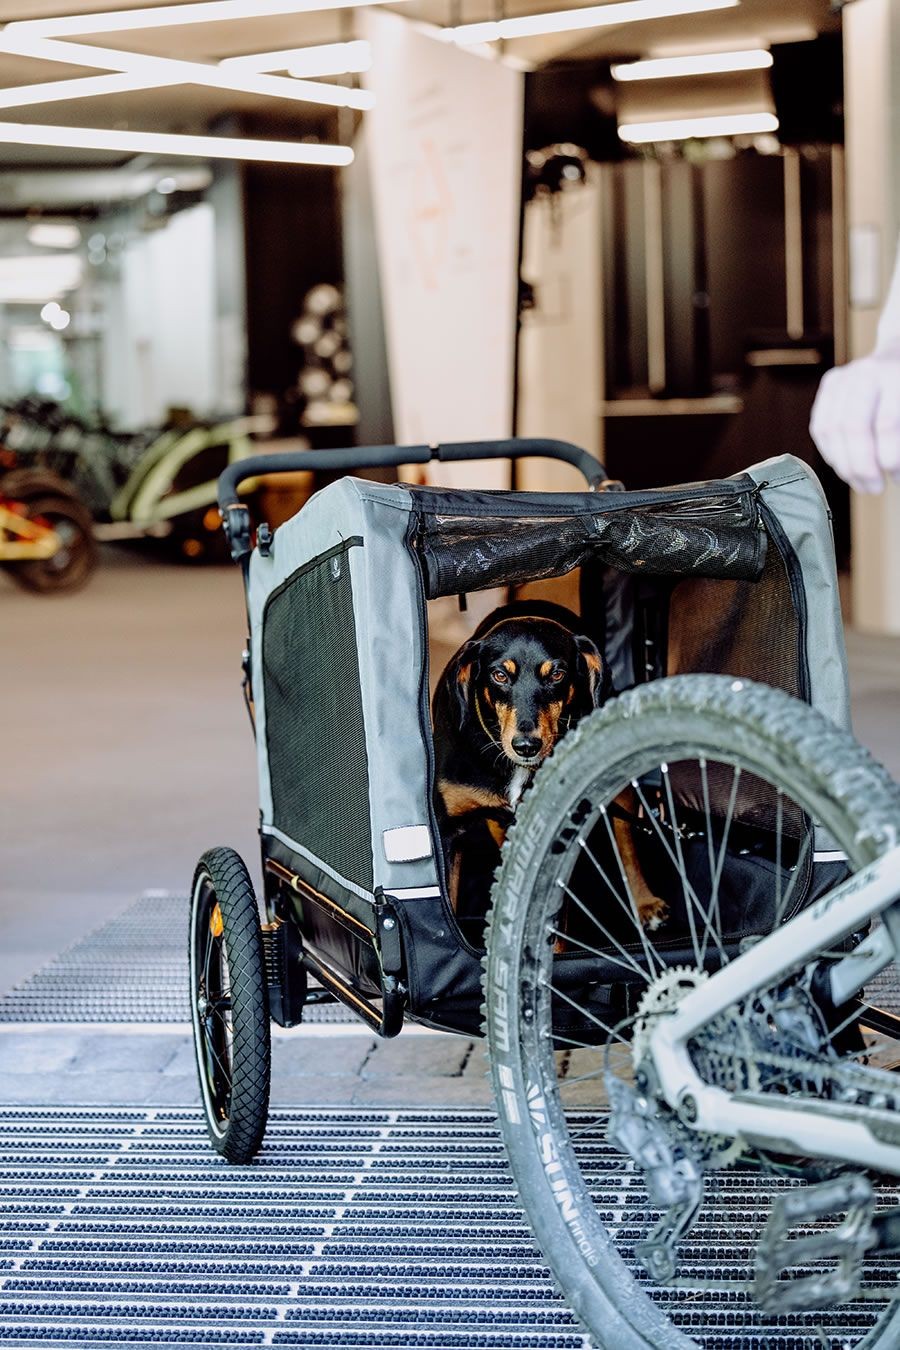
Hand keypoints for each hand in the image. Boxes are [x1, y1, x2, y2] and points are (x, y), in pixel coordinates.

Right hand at [809, 342, 899, 491]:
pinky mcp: (828, 386)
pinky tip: (846, 467)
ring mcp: (842, 377)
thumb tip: (896, 475)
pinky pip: (819, 428)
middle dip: (861, 466)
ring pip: (830, 430)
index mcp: (895, 375)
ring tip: (861, 483)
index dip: (889, 459)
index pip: (885, 423)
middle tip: (874, 488)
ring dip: (844, 466)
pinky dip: (831, 453)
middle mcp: (865, 373)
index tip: (895, 478)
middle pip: (852, 427)